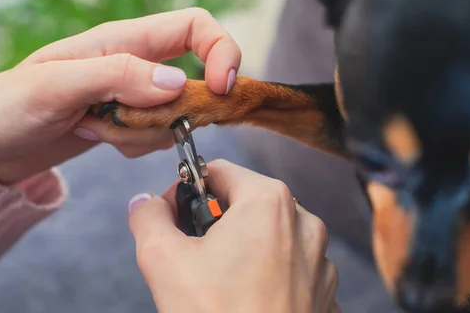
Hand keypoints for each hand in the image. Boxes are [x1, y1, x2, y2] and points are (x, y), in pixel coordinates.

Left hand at [0, 8, 240, 183]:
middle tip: (120, 123)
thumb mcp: (55, 86)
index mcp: (123, 40)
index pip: (195, 27)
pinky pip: (157, 137)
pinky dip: (134, 145)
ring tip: (92, 127)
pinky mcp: (128, 123)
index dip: (221, 50)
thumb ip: (116, 76)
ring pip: (176, 115)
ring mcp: (133, 96)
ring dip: (143, 133)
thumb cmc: (6, 107)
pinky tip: (96, 137)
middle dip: (169, 114)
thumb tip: (176, 83)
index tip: (221, 89)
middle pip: (192, 82)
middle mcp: (135, 64)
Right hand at [128, 160, 339, 312]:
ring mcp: (320, 258)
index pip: (219, 172)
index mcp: (268, 201)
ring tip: (219, 281)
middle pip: (245, 202)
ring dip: (242, 247)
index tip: (173, 217)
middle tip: (192, 253)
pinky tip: (247, 297)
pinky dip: (268, 272)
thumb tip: (145, 203)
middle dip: (215, 221)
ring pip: (269, 234)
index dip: (188, 190)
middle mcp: (303, 222)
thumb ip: (149, 218)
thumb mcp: (162, 260)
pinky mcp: (325, 290)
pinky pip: (290, 266)